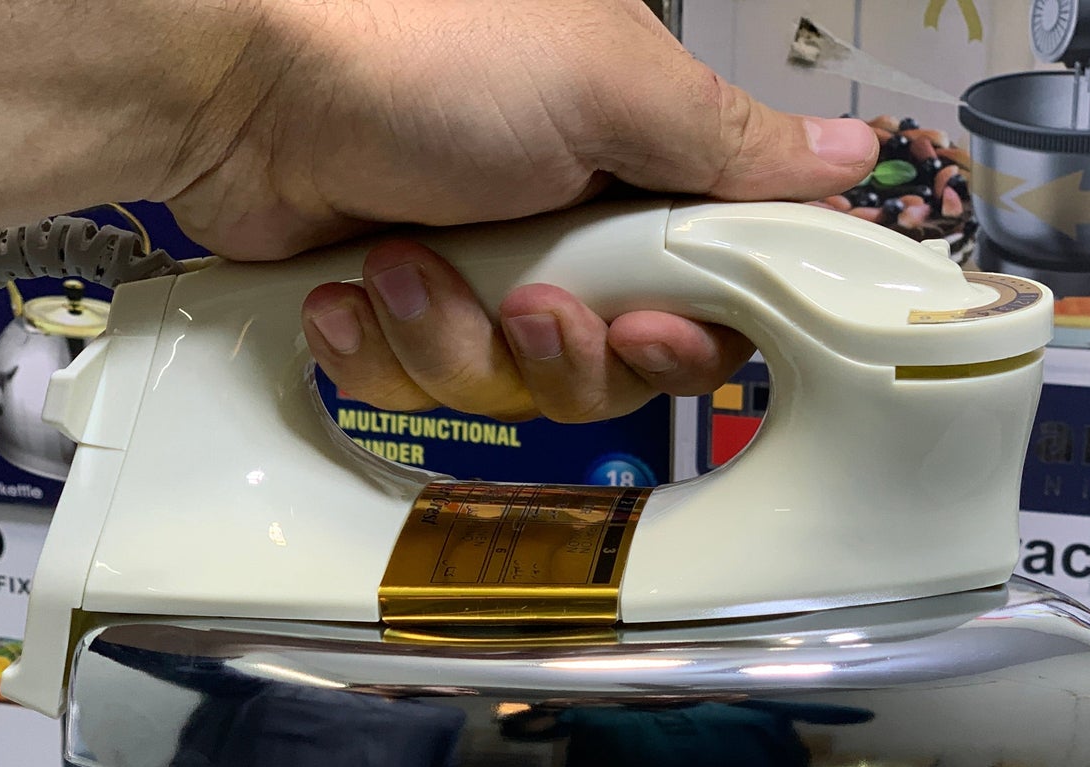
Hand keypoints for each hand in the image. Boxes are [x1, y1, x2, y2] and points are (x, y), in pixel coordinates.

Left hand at [160, 0, 876, 421]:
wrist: (238, 83)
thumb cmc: (415, 49)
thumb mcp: (607, 83)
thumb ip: (732, 146)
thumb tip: (851, 155)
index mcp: (636, 164)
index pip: (711, 292)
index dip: (688, 337)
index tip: (653, 333)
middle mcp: (565, 227)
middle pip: (612, 368)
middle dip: (560, 353)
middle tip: (527, 305)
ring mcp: (479, 275)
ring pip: (511, 393)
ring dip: (452, 339)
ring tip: (402, 263)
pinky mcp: (401, 314)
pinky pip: (420, 392)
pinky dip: (379, 346)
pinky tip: (352, 284)